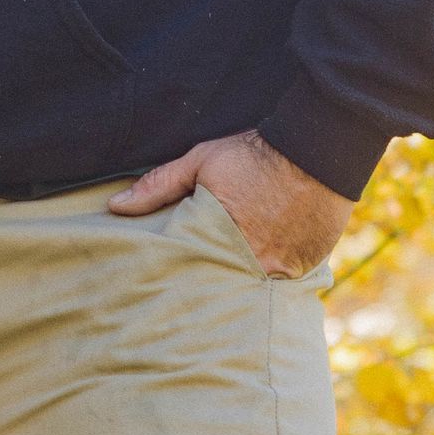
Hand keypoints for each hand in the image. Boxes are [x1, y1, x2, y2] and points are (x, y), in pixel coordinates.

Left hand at [109, 129, 353, 276]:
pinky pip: (285, 281)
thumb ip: (159, 186)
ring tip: (234, 277)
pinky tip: (268, 262)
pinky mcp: (307, 267)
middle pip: (224, 285)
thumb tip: (116, 207)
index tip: (169, 287)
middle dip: (213, 285)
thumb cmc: (255, 154)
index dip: (183, 278)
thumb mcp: (201, 162)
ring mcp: (283, 270)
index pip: (191, 274)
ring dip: (245, 281)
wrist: (318, 148)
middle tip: (203, 284)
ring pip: (255, 287)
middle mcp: (253, 264)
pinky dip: (274, 273)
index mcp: (221, 241)